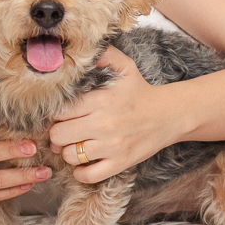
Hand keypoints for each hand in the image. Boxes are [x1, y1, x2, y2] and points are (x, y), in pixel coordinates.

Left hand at [47, 46, 176, 182]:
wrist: (170, 115)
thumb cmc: (141, 91)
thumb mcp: (125, 67)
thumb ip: (104, 55)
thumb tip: (86, 49)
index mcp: (100, 101)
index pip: (60, 111)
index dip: (55, 114)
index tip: (61, 114)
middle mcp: (103, 124)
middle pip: (58, 135)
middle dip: (57, 133)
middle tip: (65, 130)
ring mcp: (111, 147)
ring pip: (69, 156)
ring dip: (68, 152)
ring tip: (76, 144)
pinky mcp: (119, 163)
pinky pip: (87, 175)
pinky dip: (81, 172)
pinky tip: (85, 162)